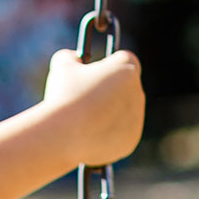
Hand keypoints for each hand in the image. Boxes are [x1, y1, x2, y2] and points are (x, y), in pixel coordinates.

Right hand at [41, 49, 144, 169]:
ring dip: (107, 114)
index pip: (124, 59)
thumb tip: (73, 57)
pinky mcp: (130, 141)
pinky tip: (86, 137)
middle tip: (85, 97)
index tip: (95, 71)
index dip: (108, 64)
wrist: (63, 135)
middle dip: (109, 91)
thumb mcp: (61, 67)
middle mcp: (137, 92)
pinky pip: (118, 136)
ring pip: (122, 113)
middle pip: (126, 87)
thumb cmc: (63, 97)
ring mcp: (136, 119)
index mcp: (125, 69)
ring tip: (81, 121)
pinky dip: (105, 136)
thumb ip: (70, 57)